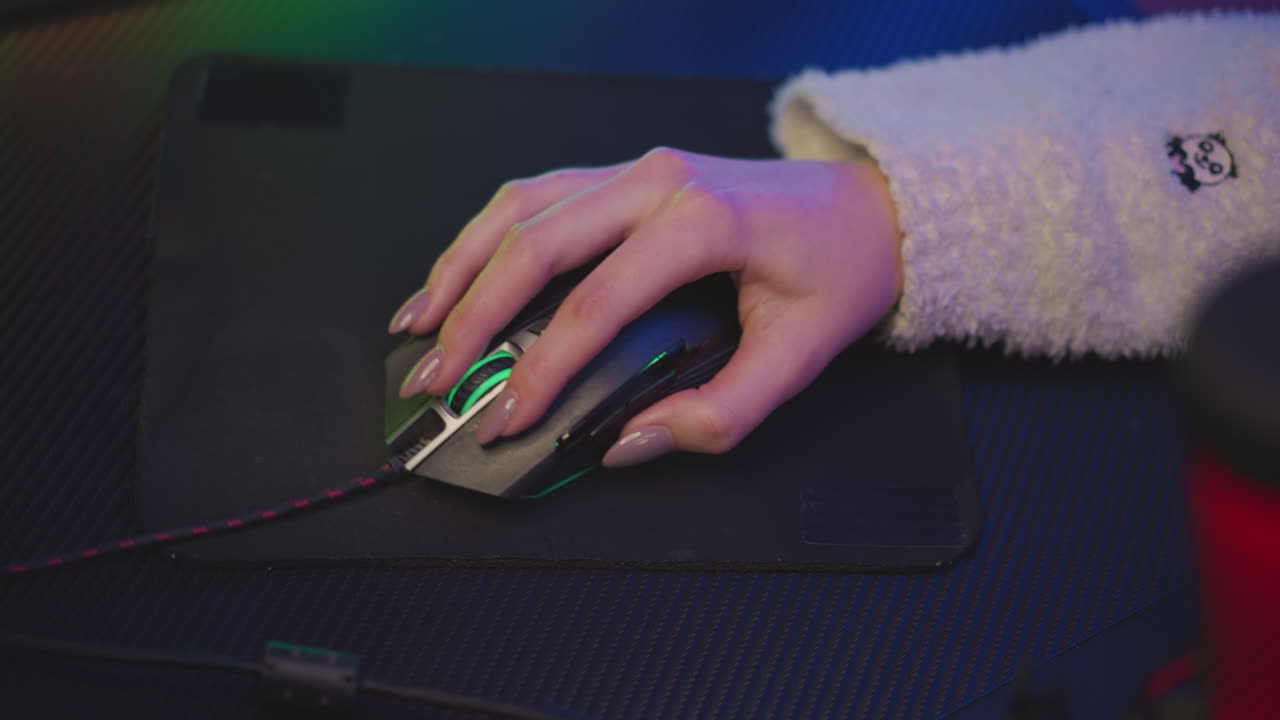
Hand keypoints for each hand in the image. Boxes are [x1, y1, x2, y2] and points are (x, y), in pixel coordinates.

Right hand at [389, 147, 902, 466]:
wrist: (869, 208)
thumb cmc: (837, 276)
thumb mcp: (798, 359)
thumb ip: (717, 414)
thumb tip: (624, 445)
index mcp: (703, 222)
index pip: (597, 304)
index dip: (541, 370)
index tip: (504, 421)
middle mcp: (658, 181)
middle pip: (536, 244)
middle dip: (473, 318)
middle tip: (437, 381)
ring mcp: (637, 169)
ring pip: (522, 208)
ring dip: (461, 268)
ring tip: (418, 328)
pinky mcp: (627, 174)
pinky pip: (538, 197)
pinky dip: (487, 237)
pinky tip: (458, 275)